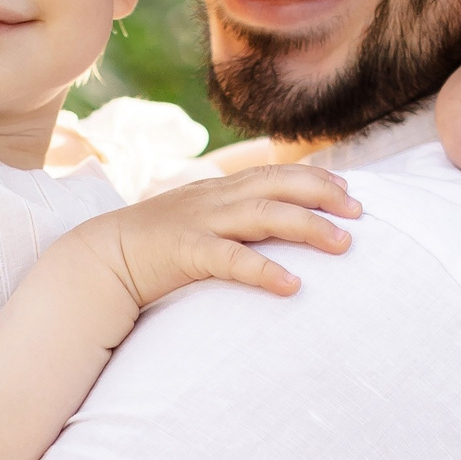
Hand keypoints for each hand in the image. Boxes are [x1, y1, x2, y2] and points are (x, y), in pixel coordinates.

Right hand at [58, 164, 358, 310]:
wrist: (99, 259)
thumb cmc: (154, 247)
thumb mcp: (198, 222)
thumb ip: (232, 219)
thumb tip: (273, 227)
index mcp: (219, 190)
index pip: (277, 173)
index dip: (316, 179)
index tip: (351, 193)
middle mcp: (215, 199)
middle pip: (280, 184)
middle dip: (324, 194)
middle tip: (361, 213)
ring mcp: (201, 223)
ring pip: (265, 215)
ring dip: (309, 228)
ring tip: (343, 245)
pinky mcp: (186, 252)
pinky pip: (232, 260)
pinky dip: (265, 270)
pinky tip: (293, 286)